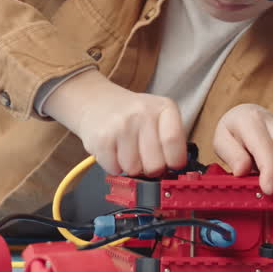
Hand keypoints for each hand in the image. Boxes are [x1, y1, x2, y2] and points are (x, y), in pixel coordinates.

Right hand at [41, 70, 187, 175]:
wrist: (96, 100)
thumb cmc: (132, 114)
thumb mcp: (158, 116)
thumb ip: (171, 140)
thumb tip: (176, 171)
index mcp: (163, 107)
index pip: (174, 142)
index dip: (174, 160)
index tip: (172, 164)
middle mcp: (142, 113)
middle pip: (155, 163)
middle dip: (150, 168)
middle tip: (144, 158)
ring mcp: (121, 125)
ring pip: (133, 169)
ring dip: (130, 166)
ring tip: (126, 150)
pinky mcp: (103, 138)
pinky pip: (114, 169)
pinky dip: (114, 166)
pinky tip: (113, 150)